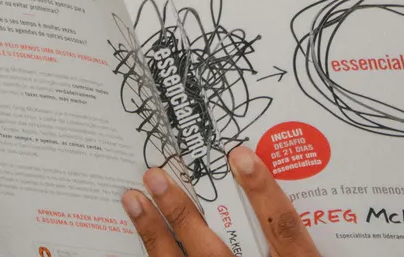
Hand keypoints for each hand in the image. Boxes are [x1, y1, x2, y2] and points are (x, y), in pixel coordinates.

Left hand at [122, 146, 319, 256]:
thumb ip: (290, 242)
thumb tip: (272, 200)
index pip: (282, 229)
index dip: (263, 192)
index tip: (241, 156)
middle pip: (214, 251)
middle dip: (181, 212)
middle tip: (155, 175)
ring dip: (153, 235)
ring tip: (133, 200)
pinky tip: (113, 251)